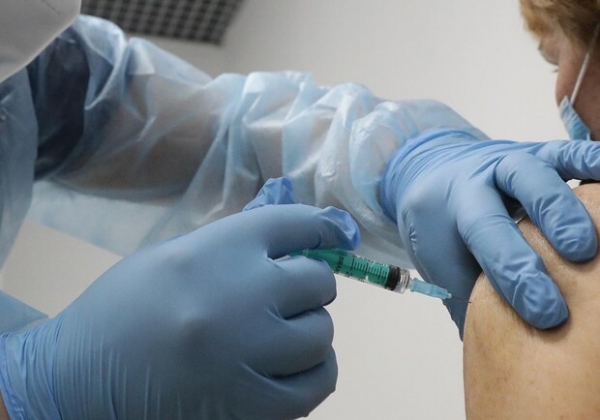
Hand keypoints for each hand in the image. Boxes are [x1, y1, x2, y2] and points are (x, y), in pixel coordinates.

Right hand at [0, 202, 358, 418]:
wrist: (75, 381)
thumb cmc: (125, 310)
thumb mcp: (176, 257)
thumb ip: (238, 245)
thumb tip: (303, 236)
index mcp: (216, 250)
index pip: (296, 223)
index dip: (324, 226)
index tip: (336, 234)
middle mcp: (238, 296)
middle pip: (318, 281)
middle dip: (307, 287)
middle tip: (284, 299)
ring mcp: (247, 354)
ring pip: (322, 333)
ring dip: (308, 332)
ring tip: (279, 336)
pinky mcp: (250, 406)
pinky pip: (316, 383)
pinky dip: (312, 372)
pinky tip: (290, 367)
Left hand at [381, 132, 599, 335]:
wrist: (432, 178)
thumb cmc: (442, 231)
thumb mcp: (443, 264)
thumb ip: (470, 299)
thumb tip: (495, 353)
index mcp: (454, 207)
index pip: (486, 236)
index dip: (516, 274)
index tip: (547, 315)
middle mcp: (482, 178)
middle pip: (517, 190)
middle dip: (551, 223)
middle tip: (580, 259)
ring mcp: (510, 161)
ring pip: (541, 167)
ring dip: (572, 199)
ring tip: (597, 236)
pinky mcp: (536, 153)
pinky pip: (564, 152)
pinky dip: (591, 162)